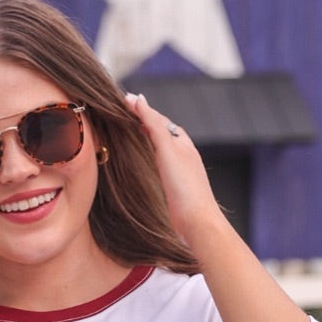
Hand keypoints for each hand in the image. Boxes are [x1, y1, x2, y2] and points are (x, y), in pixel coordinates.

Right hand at [124, 91, 222, 244]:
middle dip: (146, 122)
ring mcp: (181, 173)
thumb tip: (139, 99)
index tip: (124, 100)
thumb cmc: (185, 187)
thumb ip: (153, 125)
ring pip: (162, 150)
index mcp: (183, 143)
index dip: (142, 109)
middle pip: (162, 133)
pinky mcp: (176, 189)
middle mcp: (184, 155)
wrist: (197, 222)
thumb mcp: (166, 150)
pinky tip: (146, 165)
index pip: (159, 119)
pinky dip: (151, 158)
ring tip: (132, 133)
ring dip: (148, 140)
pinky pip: (161, 166)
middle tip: (126, 113)